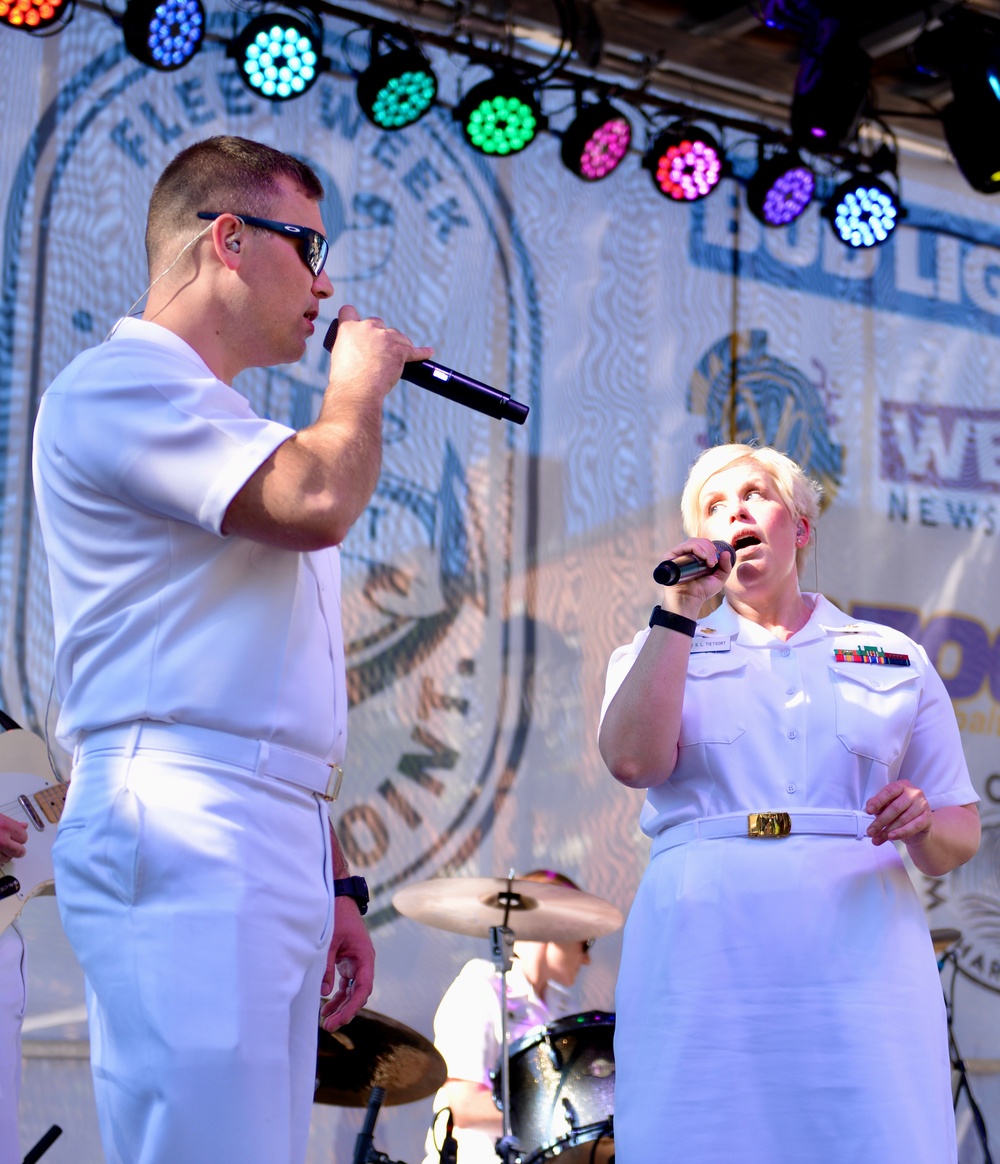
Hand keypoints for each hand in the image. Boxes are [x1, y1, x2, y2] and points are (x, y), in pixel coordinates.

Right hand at [0, 814, 26, 861]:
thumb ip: (11, 823)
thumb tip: (24, 826)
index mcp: (5, 826)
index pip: (23, 838)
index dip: (19, 837)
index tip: (16, 836)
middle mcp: (1, 840)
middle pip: (18, 851)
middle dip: (16, 849)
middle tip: (12, 845)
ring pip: (7, 859)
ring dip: (5, 855)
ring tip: (0, 847)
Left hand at [319, 896, 374, 1031]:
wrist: (338, 897)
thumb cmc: (337, 916)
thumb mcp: (330, 942)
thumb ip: (327, 967)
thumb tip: (325, 993)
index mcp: (365, 956)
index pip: (364, 987)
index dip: (354, 1006)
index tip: (342, 1019)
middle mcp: (363, 962)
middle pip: (358, 993)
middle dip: (346, 1011)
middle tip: (330, 1026)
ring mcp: (356, 962)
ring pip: (352, 991)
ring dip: (341, 1006)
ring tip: (326, 1021)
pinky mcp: (348, 962)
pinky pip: (346, 984)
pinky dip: (337, 995)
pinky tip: (326, 1006)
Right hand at [328, 304, 433, 403]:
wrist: (357, 390)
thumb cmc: (346, 380)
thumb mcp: (338, 356)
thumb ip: (347, 347)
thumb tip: (356, 353)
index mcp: (348, 328)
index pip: (349, 311)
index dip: (354, 319)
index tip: (358, 327)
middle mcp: (367, 328)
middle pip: (377, 323)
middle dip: (378, 334)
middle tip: (378, 350)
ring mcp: (385, 338)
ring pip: (396, 335)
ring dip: (397, 343)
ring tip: (396, 358)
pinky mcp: (400, 350)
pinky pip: (415, 350)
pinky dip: (422, 352)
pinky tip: (428, 352)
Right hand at [657, 536, 732, 616]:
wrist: (689, 600)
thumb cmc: (702, 591)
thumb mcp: (719, 579)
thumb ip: (726, 566)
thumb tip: (725, 552)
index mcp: (694, 557)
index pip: (703, 543)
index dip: (712, 548)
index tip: (716, 561)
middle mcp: (685, 554)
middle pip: (699, 541)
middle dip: (710, 549)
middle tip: (713, 563)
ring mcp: (677, 555)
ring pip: (693, 542)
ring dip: (705, 549)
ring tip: (709, 563)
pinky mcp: (670, 557)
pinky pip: (684, 546)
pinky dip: (695, 548)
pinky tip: (702, 557)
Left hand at [865, 780, 931, 845]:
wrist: (919, 826)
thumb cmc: (900, 812)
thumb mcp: (887, 806)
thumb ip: (878, 805)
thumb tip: (869, 807)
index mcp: (902, 786)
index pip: (889, 791)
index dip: (878, 801)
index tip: (868, 811)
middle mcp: (914, 793)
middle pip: (895, 808)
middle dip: (880, 821)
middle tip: (870, 832)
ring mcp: (923, 805)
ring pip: (902, 819)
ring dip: (887, 830)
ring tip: (877, 838)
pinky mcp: (928, 818)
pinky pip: (913, 826)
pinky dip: (901, 833)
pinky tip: (891, 837)